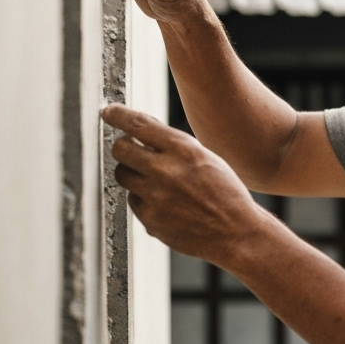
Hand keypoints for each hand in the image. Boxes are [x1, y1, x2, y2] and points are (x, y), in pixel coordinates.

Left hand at [102, 103, 264, 261]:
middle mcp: (165, 170)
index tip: (108, 112)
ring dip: (132, 173)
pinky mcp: (149, 219)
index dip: (118, 115)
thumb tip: (143, 134)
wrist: (236, 232)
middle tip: (131, 149)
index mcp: (184, 149)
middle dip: (123, 147)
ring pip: (122, 174)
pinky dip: (144, 199)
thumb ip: (175, 146)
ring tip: (155, 180)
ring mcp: (155, 196)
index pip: (139, 124)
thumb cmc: (225, 193)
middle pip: (121, 149)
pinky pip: (134, 200)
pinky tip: (167, 204)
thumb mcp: (206, 158)